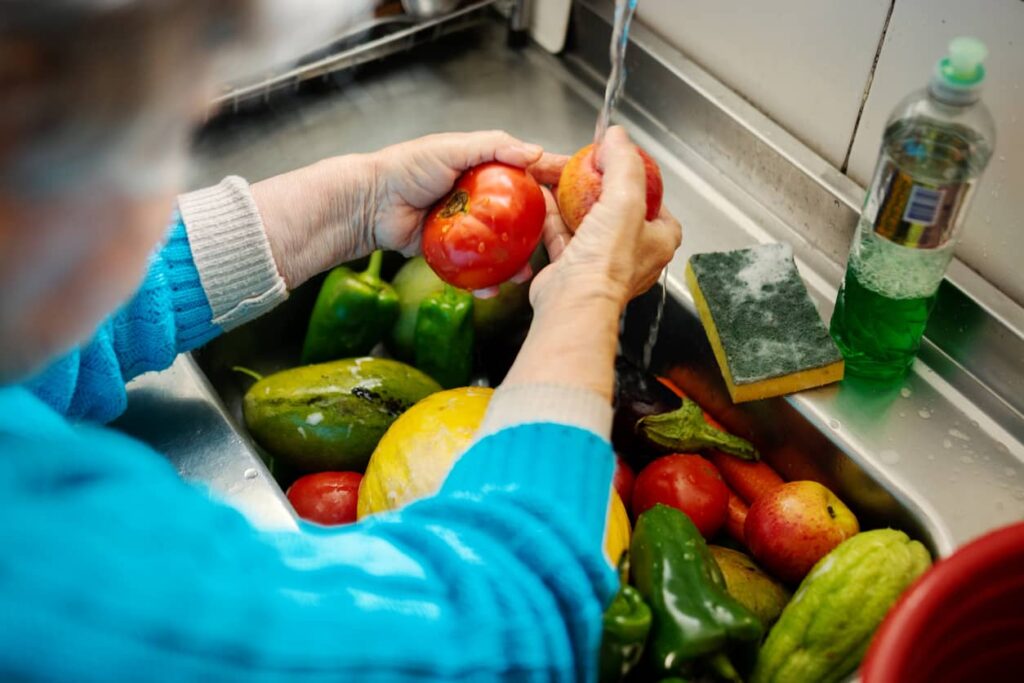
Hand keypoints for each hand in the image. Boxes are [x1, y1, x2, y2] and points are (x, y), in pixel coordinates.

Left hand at [252, 131, 563, 288]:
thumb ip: (493, 146)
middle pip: (525, 216)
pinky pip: (478, 267)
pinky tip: (496, 287)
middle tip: (562, 242)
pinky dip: (488, 278)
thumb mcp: (452, 148)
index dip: (555, 178)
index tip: (580, 189)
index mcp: (487, 169)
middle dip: (545, 230)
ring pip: (505, 246)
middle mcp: (484, 198)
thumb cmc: (406, 168)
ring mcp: (471, 227)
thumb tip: (533, 151)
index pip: (530, 171)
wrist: (370, 203)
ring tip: (528, 272)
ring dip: (519, 260)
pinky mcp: (455, 251)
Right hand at [499, 126, 680, 399]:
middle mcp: (634, 250)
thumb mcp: (625, 200)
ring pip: (585, 216)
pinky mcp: (573, 266)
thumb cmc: (607, 263)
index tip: (611, 157)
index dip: (630, 173)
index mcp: (659, 237)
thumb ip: (624, 164)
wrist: (573, 304)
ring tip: (551, 173)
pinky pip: (562, 232)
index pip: (650, 195)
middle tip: (573, 162)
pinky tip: (540, 195)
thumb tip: (617, 137)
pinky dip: (552, 213)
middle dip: (589, 181)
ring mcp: (602, 259)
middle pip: (612, 202)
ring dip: (567, 195)